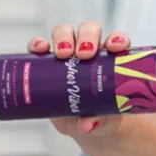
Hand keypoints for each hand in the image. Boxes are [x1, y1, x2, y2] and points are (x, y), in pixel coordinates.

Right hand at [27, 21, 131, 137]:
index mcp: (111, 60)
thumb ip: (99, 120)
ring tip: (62, 54)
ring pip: (65, 32)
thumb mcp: (103, 119)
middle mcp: (91, 51)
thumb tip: (87, 125)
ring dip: (63, 37)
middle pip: (90, 30)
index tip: (115, 47)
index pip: (117, 41)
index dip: (117, 39)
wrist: (84, 123)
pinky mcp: (47, 61)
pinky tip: (39, 50)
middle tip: (83, 54)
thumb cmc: (102, 114)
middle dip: (87, 37)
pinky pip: (40, 46)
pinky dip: (38, 44)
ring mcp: (68, 53)